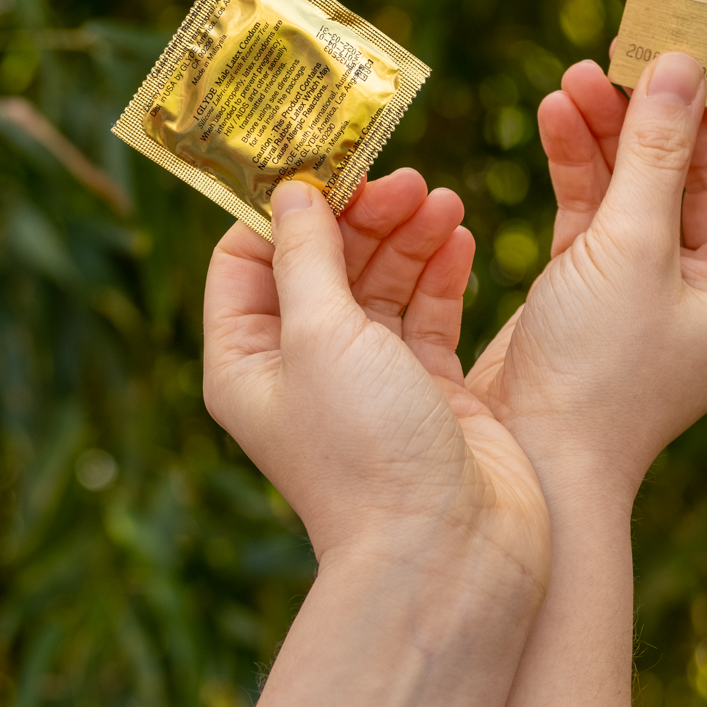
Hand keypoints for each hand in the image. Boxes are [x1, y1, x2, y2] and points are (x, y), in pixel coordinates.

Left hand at [203, 170, 550, 706]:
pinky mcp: (429, 386)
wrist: (452, 551)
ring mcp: (369, 377)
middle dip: (360, 212)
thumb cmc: (368, 450)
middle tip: (404, 176)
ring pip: (380, 279)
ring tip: (441, 200)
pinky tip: (460, 234)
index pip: (246, 256)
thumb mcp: (320, 335)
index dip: (281, 204)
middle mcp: (304, 367)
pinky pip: (429, 308)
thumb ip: (306, 255)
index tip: (325, 156)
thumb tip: (290, 190)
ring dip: (407, 233)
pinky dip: (442, 268)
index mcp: (248, 359)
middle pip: (322, 259)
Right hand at [467, 53, 706, 502]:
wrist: (534, 463)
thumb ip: (654, 150)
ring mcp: (659, 278)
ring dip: (615, 124)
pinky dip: (582, 159)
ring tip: (578, 74)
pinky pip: (603, 202)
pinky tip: (556, 114)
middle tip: (631, 46)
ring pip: (648, 176)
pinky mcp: (601, 280)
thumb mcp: (634, 250)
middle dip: (666, 105)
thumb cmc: (600, 373)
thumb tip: (677, 64)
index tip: (705, 47)